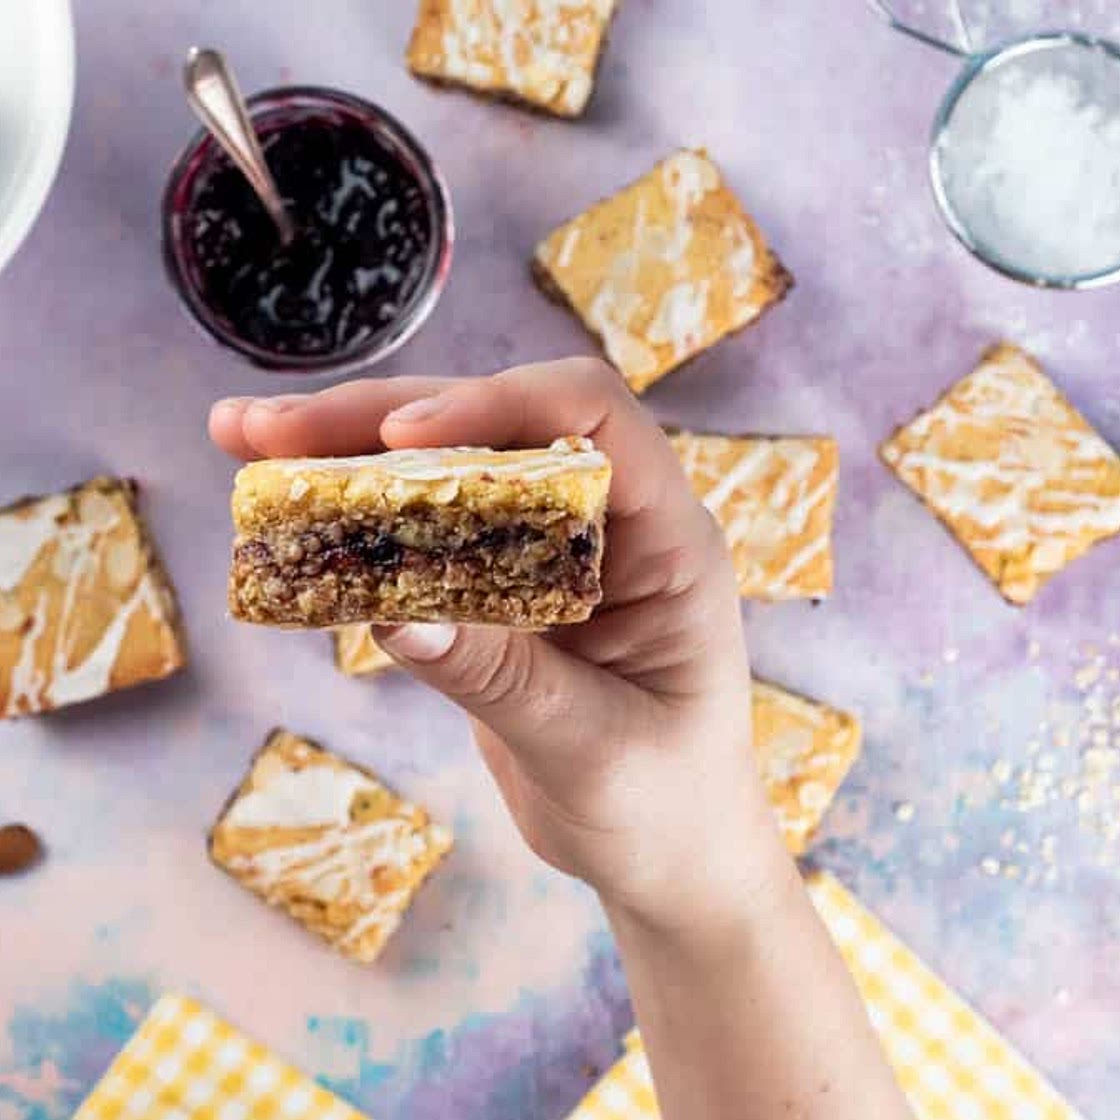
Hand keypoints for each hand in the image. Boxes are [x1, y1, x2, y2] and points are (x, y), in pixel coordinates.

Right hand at [210, 358, 786, 927]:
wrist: (667, 855)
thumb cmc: (664, 806)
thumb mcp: (590, 748)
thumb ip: (500, 677)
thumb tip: (392, 615)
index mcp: (668, 540)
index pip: (591, 421)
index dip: (496, 406)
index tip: (399, 438)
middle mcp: (609, 526)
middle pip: (495, 431)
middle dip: (379, 422)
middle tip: (265, 430)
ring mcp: (551, 553)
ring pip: (447, 473)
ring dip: (348, 455)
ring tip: (243, 438)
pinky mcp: (502, 589)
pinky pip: (425, 537)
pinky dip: (357, 523)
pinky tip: (286, 513)